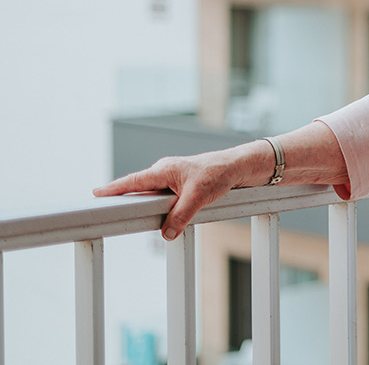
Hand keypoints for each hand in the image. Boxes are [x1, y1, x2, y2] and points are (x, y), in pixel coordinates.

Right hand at [93, 143, 269, 240]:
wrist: (240, 166)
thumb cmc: (219, 174)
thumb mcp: (198, 198)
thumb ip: (180, 216)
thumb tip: (166, 234)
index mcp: (164, 170)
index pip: (133, 181)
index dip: (113, 189)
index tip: (95, 194)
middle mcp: (165, 171)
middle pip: (139, 188)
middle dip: (124, 199)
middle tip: (105, 210)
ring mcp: (173, 177)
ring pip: (152, 195)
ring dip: (144, 205)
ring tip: (130, 216)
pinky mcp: (182, 184)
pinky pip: (164, 197)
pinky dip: (159, 206)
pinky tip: (161, 216)